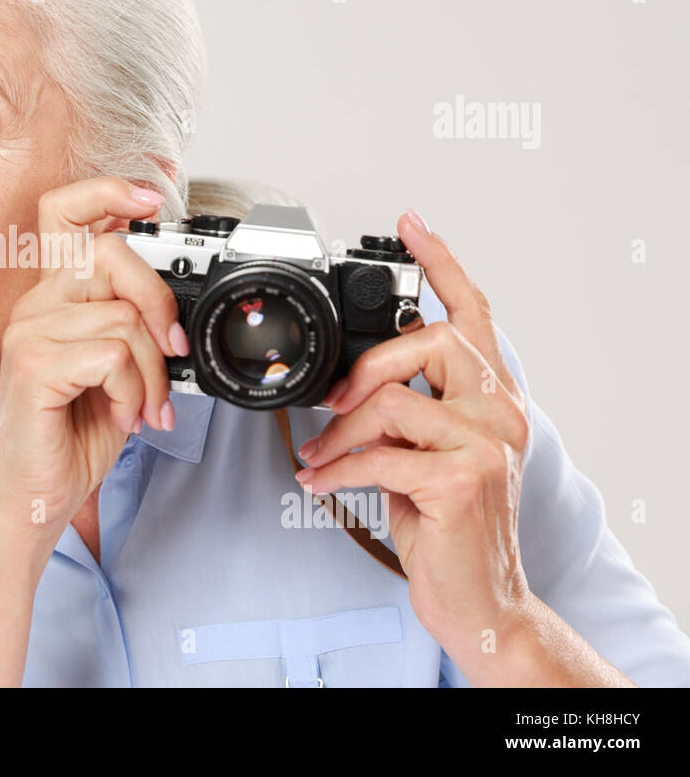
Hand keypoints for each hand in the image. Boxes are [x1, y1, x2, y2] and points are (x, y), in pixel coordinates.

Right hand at [0, 176, 189, 539]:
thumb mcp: (116, 371)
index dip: (106, 191)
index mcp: (53, 297)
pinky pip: (111, 355)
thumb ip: (133, 327)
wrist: (39, 496)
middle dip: (157, 301)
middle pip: (109, 255)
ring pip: (121, 317)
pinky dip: (132, 391)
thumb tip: (172, 306)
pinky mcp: (32, 365)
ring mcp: (28, 332)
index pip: (64, 213)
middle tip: (170, 350)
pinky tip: (119, 414)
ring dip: (150, 372)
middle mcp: (34, 305)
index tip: (149, 197)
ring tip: (139, 405)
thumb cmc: (73, 434)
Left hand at [293, 209, 533, 661]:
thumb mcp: (429, 454)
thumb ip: (410, 410)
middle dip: (365, 369)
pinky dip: (337, 472)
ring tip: (319, 459)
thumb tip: (352, 383)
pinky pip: (379, 457)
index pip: (474, 312)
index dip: (441, 263)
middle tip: (333, 403)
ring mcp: (488, 444)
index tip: (411, 223)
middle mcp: (502, 412)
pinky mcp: (462, 481)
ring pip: (392, 401)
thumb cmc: (448, 525)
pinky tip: (322, 484)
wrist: (479, 599)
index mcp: (494, 397)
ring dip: (340, 433)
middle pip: (427, 342)